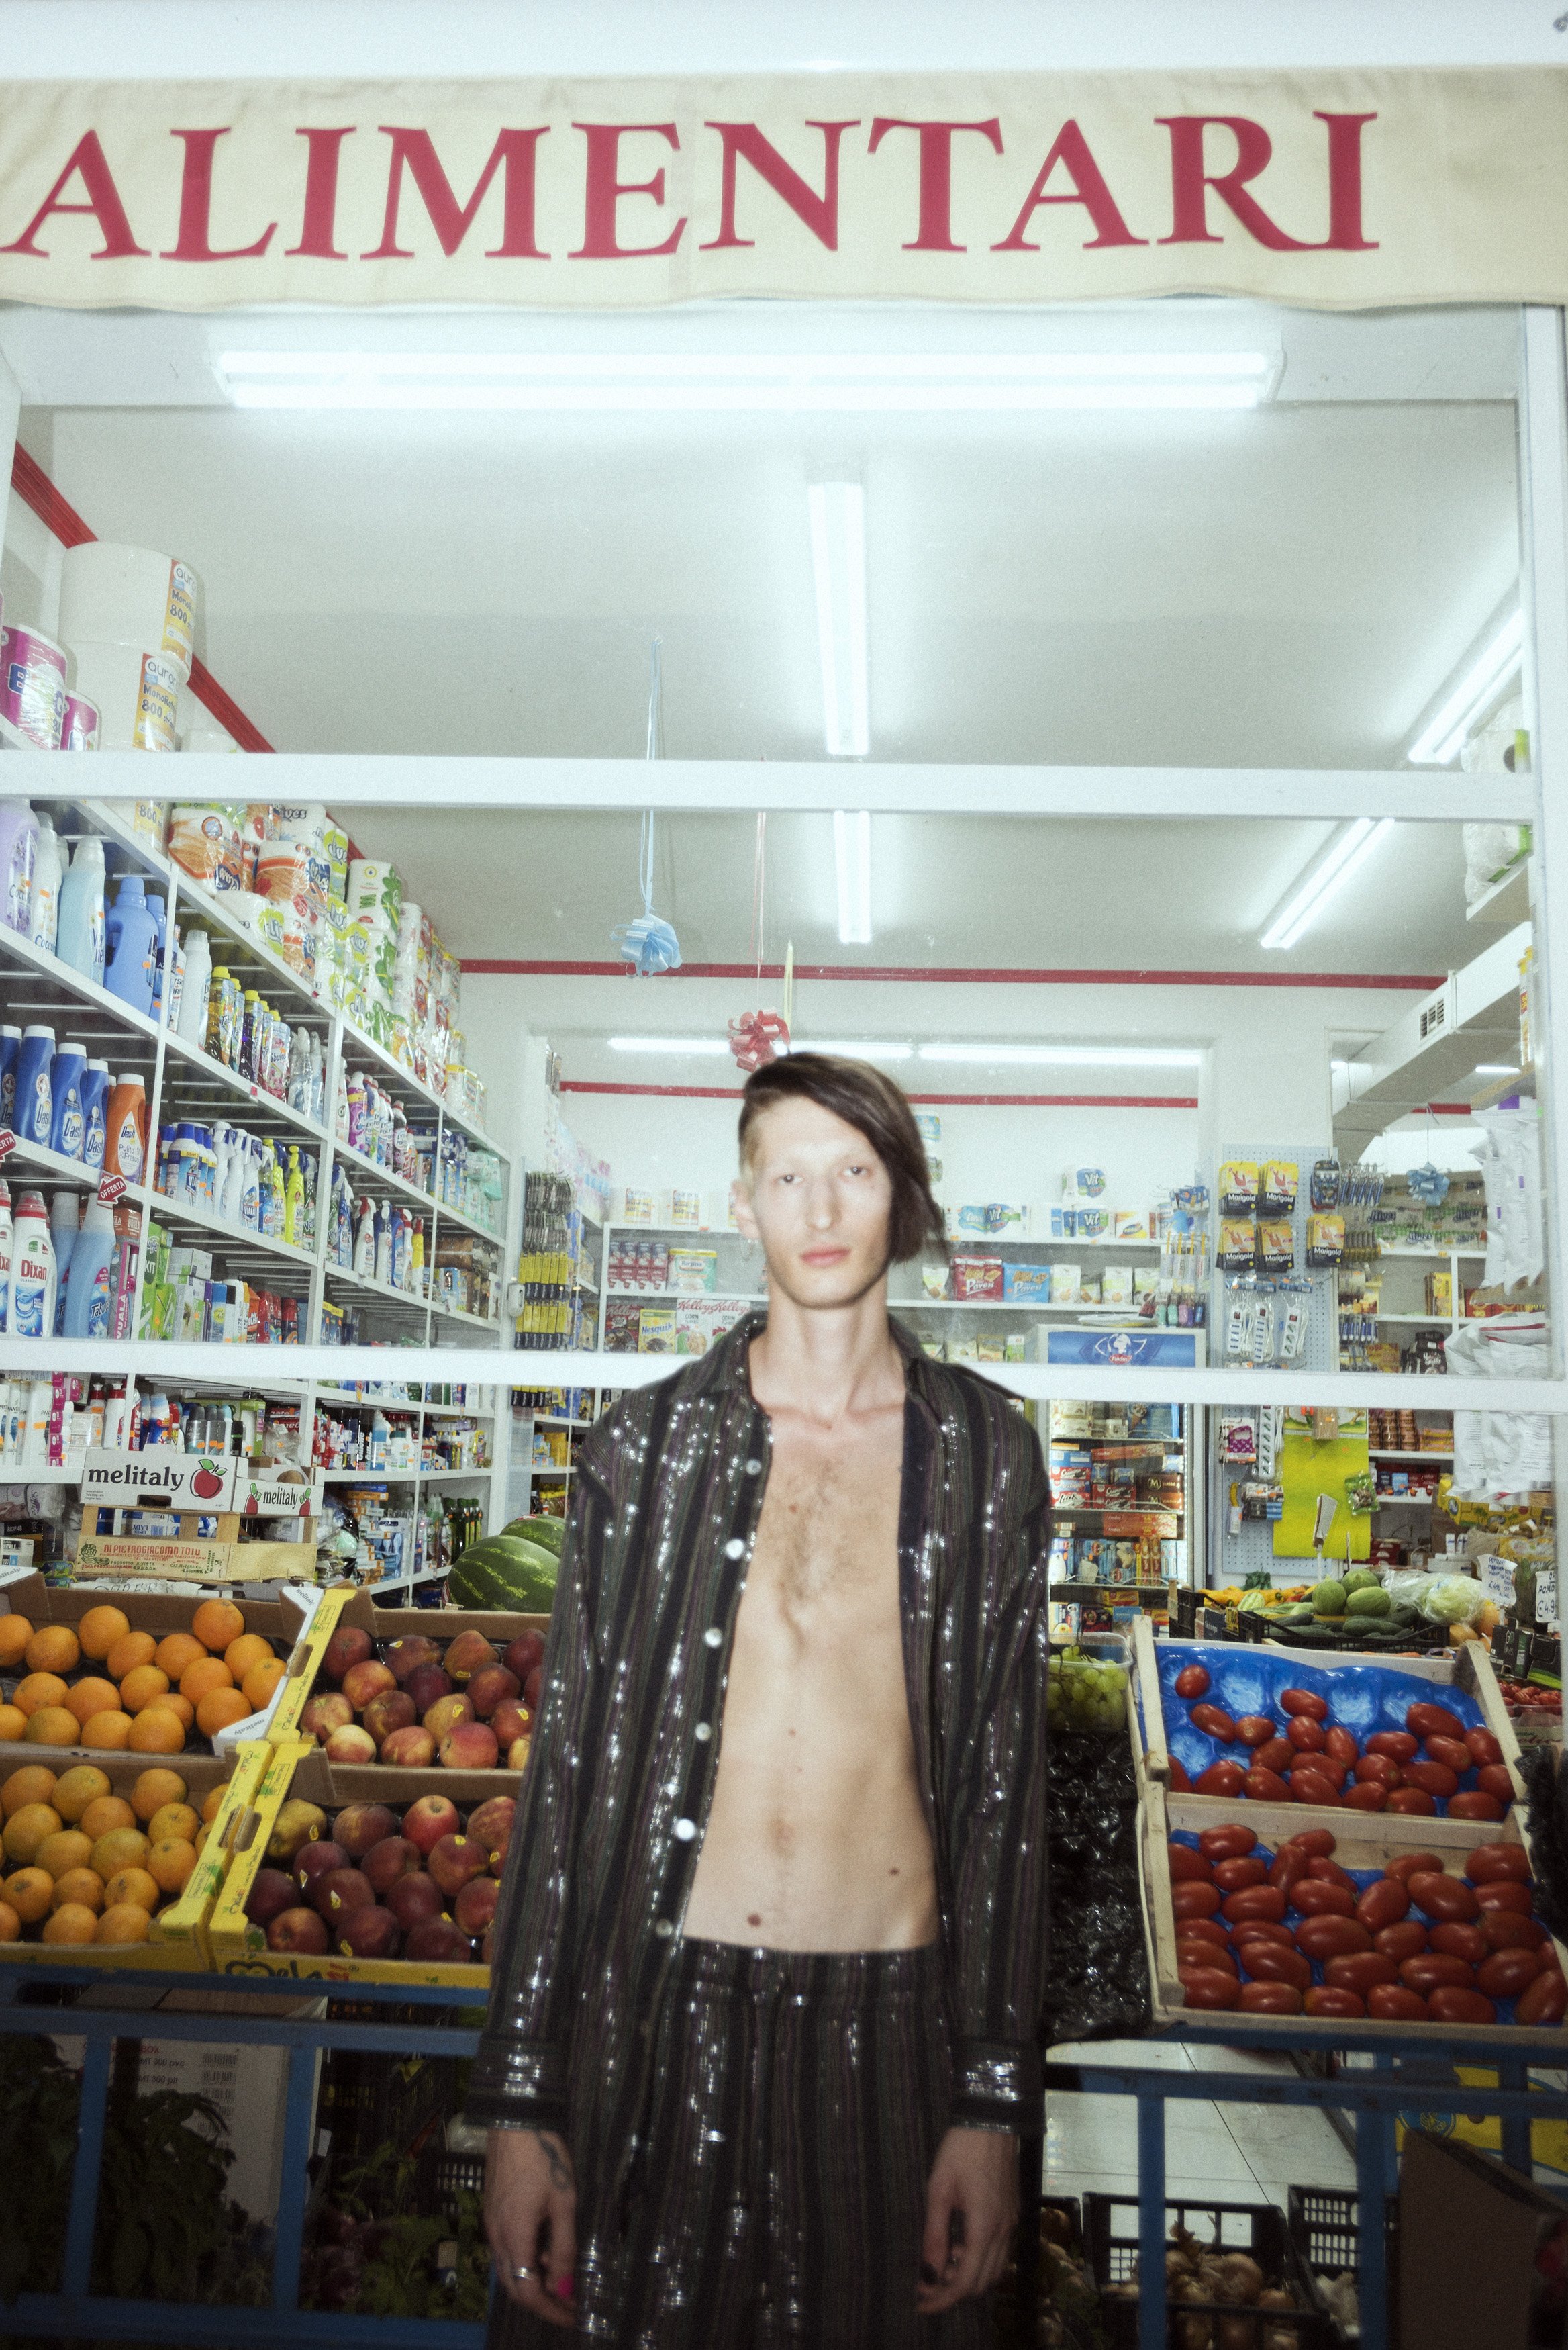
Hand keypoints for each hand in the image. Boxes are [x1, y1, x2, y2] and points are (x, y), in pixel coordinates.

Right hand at [485, 2126, 577, 2326]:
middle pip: (514, 2287)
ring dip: (532, 2282)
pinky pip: (506, 2252)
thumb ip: (563, 2248)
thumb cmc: (544, 2158)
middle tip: (569, 2305)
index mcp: (514, 2237)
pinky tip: (545, 2253)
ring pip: (509, 2271)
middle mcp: (497, 2238)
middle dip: (541, 2302)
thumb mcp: (563, 2202)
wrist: (514, 2121)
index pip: (527, 2292)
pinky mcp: (492, 2215)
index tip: (572, 2316)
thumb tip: (564, 2288)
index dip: (550, 2310)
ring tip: (562, 2281)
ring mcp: (491, 2226)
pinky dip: (525, 2262)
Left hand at [916, 2126, 1016, 2313]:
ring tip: (942, 2263)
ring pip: (994, 2270)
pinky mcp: (1012, 2214)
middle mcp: (1003, 2231)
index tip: (921, 2303)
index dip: (942, 2298)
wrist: (992, 2120)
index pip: (966, 2282)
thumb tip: (928, 2272)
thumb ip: (934, 2234)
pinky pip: (999, 2253)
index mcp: (984, 2227)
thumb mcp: (938, 2189)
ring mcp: (1011, 2223)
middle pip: (983, 2282)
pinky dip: (980, 2260)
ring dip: (969, 2277)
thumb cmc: (961, 2151)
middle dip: (954, 2291)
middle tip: (927, 2284)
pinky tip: (960, 2245)